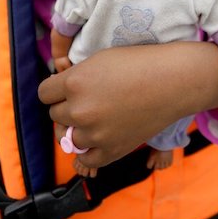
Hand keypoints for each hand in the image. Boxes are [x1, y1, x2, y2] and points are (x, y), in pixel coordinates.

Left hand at [39, 42, 217, 168]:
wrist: (174, 81)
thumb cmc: (138, 63)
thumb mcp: (99, 59)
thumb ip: (74, 77)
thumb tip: (56, 90)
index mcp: (74, 83)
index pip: (44, 93)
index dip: (56, 90)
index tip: (68, 88)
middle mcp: (79, 110)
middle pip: (55, 115)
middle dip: (69, 107)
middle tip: (91, 100)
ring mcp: (94, 134)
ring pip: (68, 137)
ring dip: (79, 128)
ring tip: (99, 116)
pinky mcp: (110, 150)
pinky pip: (85, 158)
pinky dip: (89, 149)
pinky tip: (99, 137)